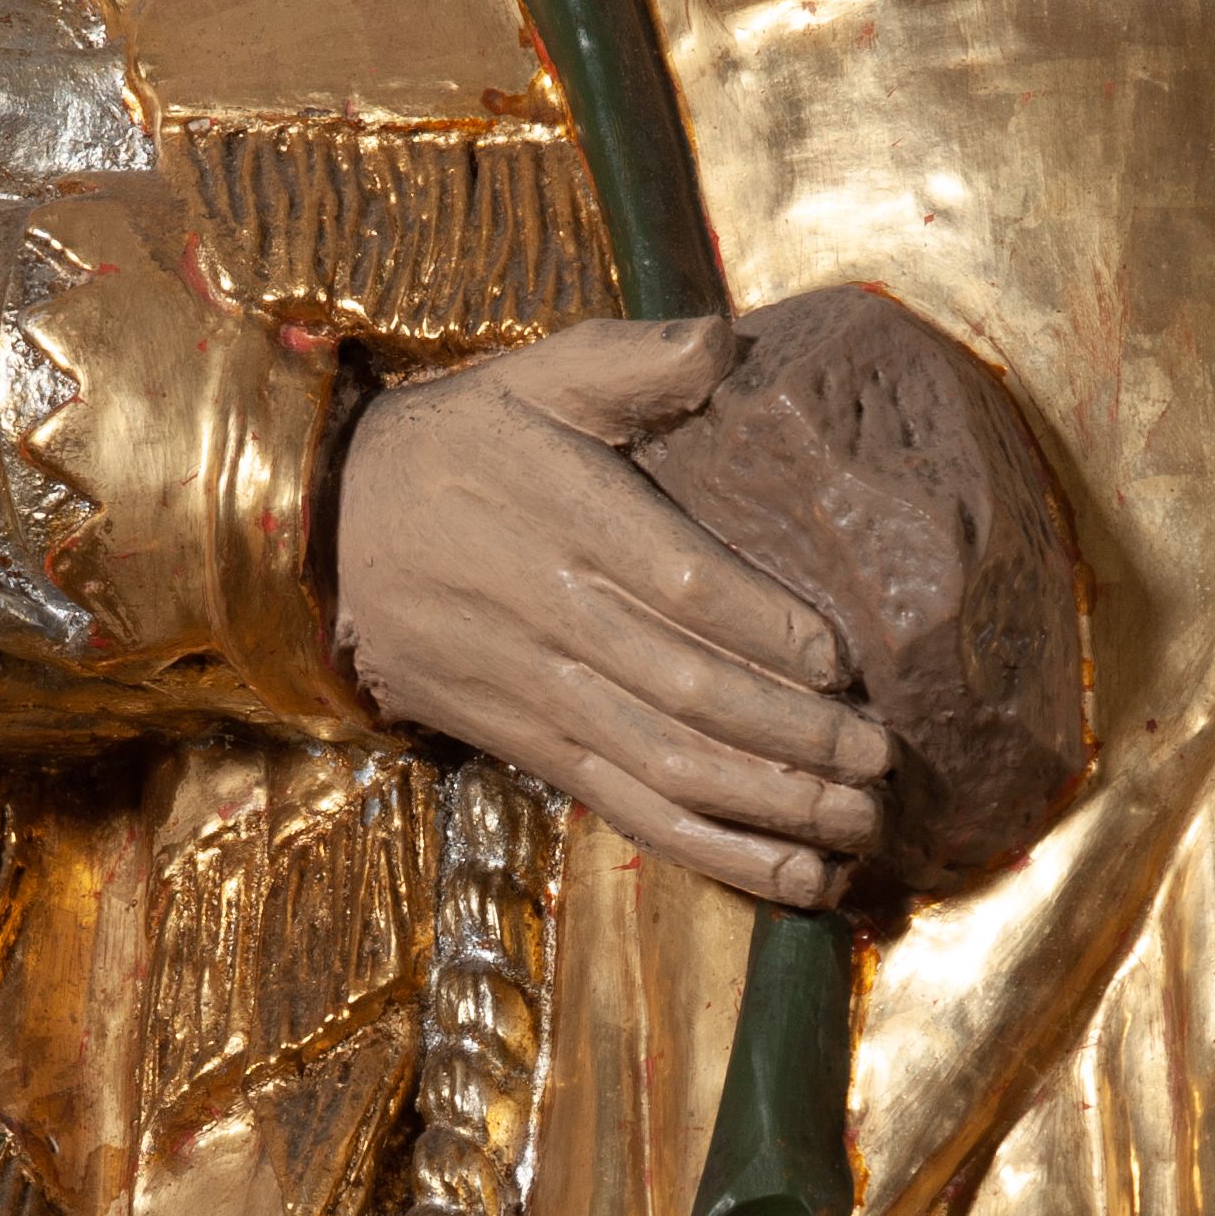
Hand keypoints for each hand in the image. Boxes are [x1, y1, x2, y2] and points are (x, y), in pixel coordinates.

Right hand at [334, 316, 895, 904]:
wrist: (332, 531)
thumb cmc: (459, 444)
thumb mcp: (535, 375)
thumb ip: (631, 358)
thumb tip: (721, 337)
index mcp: (567, 516)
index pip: (678, 582)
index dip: (763, 626)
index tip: (842, 657)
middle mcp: (555, 614)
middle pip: (688, 691)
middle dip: (795, 735)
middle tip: (882, 757)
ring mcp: (541, 691)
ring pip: (667, 764)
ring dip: (770, 807)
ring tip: (859, 827)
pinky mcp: (529, 744)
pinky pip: (630, 809)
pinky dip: (715, 852)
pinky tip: (792, 878)